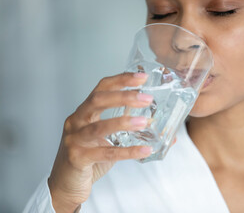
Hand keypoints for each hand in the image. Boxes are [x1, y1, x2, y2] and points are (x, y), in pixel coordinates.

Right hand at [48, 72, 159, 211]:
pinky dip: (127, 152)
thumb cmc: (88, 158)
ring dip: (124, 122)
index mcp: (84, 113)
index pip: (101, 88)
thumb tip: (159, 126)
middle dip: (123, 96)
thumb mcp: (106, 138)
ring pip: (98, 127)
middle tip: (146, 98)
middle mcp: (76, 122)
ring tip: (145, 122)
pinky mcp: (77, 158)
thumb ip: (127, 128)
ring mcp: (74, 140)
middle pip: (97, 101)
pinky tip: (144, 150)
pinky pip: (105, 153)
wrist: (65, 185)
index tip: (141, 77)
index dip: (121, 80)